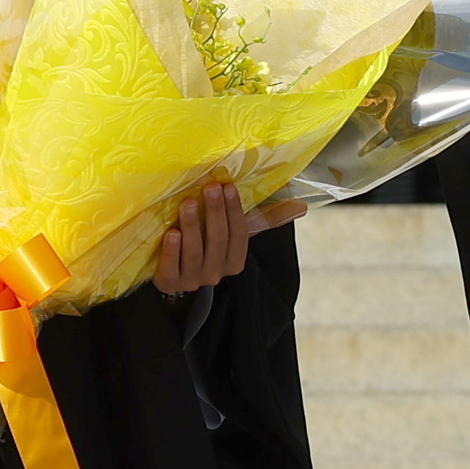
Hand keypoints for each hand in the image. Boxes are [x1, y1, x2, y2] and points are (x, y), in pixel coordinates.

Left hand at [153, 178, 304, 296]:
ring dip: (193, 226)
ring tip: (187, 203)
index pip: (238, 234)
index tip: (228, 186)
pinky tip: (171, 233)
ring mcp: (192, 280)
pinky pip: (171, 268)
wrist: (173, 276)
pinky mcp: (168, 283)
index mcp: (234, 261)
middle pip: (219, 240)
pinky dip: (172, 250)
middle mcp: (216, 273)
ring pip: (195, 252)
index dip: (234, 210)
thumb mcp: (231, 235)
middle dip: (215, 212)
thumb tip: (301, 206)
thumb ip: (264, 220)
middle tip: (210, 187)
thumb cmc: (206, 247)